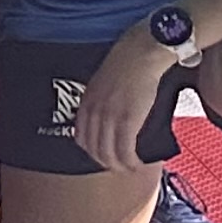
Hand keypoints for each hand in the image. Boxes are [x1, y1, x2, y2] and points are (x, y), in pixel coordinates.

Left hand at [72, 28, 177, 175]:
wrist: (140, 54)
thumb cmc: (126, 65)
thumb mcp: (103, 84)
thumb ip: (100, 102)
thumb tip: (107, 120)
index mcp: (86, 103)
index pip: (81, 138)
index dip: (92, 152)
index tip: (104, 156)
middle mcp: (94, 112)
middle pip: (93, 150)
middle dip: (107, 163)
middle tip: (119, 167)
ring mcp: (110, 116)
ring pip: (108, 154)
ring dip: (119, 166)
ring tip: (130, 168)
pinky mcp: (128, 119)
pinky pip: (125, 150)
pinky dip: (131, 162)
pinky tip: (138, 164)